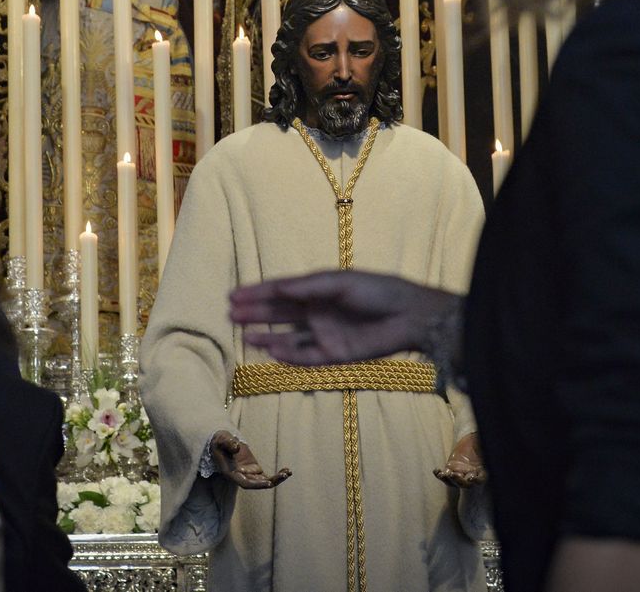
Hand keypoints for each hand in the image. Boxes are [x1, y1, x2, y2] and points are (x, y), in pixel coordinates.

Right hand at [210, 430, 290, 489]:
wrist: (223, 442)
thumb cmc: (220, 441)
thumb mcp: (221, 440)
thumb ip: (228, 443)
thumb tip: (237, 447)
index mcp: (231, 474)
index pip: (245, 483)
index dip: (257, 485)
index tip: (269, 483)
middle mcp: (241, 477)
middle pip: (258, 484)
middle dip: (271, 481)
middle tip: (284, 475)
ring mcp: (249, 475)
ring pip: (265, 482)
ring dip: (277, 479)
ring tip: (288, 472)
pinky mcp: (255, 470)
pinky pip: (268, 477)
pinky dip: (277, 475)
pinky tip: (287, 470)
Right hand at [229, 270, 461, 364]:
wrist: (409, 316)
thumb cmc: (377, 290)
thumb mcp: (340, 282)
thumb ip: (308, 287)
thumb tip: (277, 288)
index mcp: (318, 290)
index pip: (281, 292)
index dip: (257, 293)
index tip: (233, 295)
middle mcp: (317, 312)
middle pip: (279, 314)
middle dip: (255, 313)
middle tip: (230, 314)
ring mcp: (324, 334)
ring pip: (287, 337)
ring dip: (266, 335)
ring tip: (244, 334)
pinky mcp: (334, 355)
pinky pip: (304, 357)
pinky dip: (287, 355)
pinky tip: (270, 350)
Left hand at [434, 432, 485, 487]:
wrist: (472, 440)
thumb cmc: (480, 442)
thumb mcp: (483, 445)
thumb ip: (484, 448)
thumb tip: (488, 443)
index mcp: (481, 471)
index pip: (480, 479)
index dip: (476, 481)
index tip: (471, 478)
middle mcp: (471, 475)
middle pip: (465, 484)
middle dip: (459, 481)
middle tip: (453, 474)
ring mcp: (460, 473)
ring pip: (454, 482)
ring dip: (449, 479)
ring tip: (443, 474)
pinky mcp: (451, 468)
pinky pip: (445, 475)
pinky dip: (440, 475)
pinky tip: (436, 471)